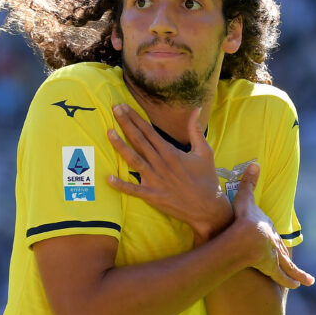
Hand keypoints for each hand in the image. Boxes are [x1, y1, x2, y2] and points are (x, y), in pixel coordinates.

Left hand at [106, 105, 231, 240]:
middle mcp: (161, 163)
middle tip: (114, 109)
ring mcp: (155, 180)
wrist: (207, 207)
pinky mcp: (152, 195)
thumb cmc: (206, 179)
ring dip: (120, 146)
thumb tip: (196, 109)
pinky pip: (134, 190)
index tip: (124, 107)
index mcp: (171, 152)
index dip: (135, 118)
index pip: (149, 131)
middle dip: (126, 124)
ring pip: (134, 160)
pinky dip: (121, 185)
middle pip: (140, 140)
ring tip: (109, 133)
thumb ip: (195, 131)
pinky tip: (108, 178)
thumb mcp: (205, 152)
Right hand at [231, 163, 314, 288]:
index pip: (273, 235)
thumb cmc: (243, 218)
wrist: (244, 237)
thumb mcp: (244, 199)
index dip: (274, 239)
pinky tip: (297, 287)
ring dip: (297, 273)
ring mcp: (273, 256)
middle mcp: (274, 243)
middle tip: (297, 262)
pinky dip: (290, 281)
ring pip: (286, 266)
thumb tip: (255, 162)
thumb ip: (248, 182)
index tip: (276, 242)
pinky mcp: (270, 267)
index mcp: (268, 229)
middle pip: (282, 251)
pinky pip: (281, 276)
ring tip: (308, 280)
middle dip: (288, 258)